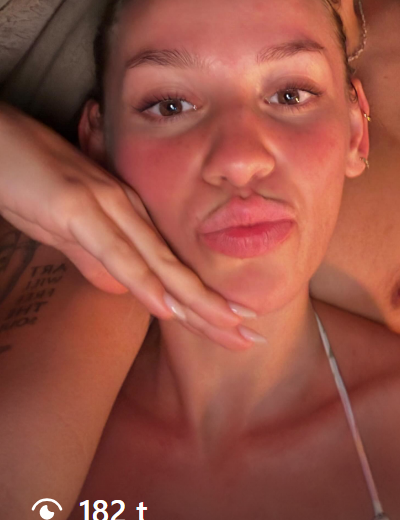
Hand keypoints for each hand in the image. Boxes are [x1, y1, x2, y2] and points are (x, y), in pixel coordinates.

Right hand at [0, 104, 258, 348]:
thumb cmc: (27, 180)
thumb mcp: (63, 230)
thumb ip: (93, 257)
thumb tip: (121, 289)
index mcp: (125, 216)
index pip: (171, 268)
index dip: (203, 302)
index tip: (234, 329)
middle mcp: (125, 210)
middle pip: (176, 269)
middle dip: (214, 307)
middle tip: (253, 338)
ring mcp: (103, 206)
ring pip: (157, 262)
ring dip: (194, 299)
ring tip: (230, 326)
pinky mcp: (75, 207)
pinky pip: (115, 252)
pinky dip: (143, 282)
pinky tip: (166, 306)